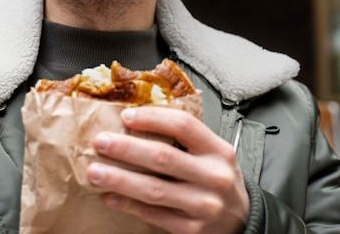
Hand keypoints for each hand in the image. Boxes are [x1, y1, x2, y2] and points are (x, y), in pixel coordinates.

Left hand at [87, 106, 248, 233]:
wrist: (243, 221)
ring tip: (95, 172)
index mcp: (217, 150)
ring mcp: (203, 205)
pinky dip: (129, 205)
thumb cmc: (219, 179)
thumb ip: (185, 138)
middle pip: (163, 157)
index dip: (152, 118)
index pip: (183, 125)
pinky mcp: (191, 230)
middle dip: (127, 148)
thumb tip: (138, 119)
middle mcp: (213, 176)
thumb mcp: (213, 153)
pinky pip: (154, 215)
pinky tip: (110, 197)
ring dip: (120, 179)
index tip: (126, 116)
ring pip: (154, 189)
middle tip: (101, 142)